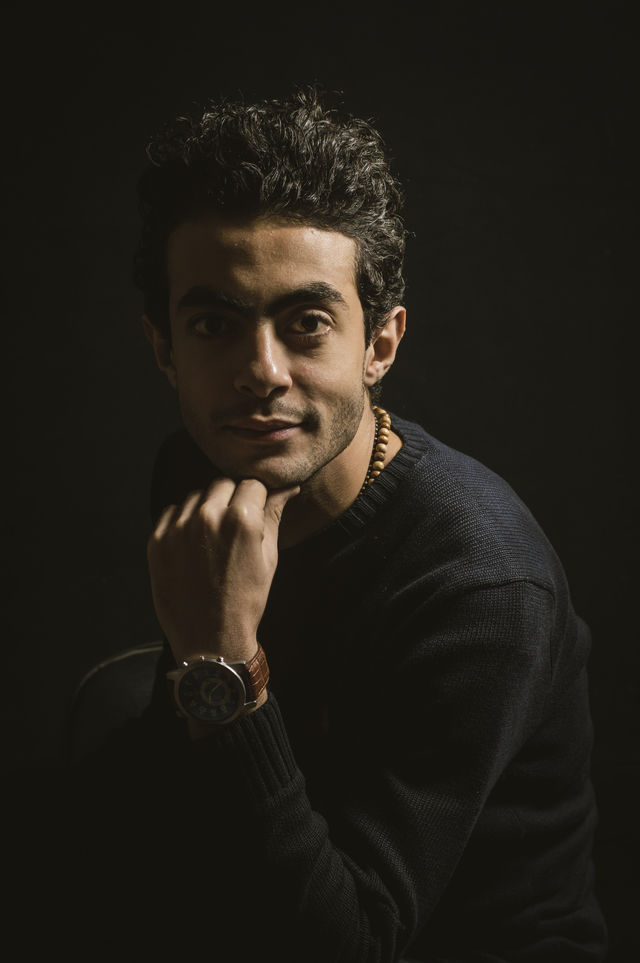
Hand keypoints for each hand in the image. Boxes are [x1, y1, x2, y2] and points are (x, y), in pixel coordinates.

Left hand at [147, 478, 298, 666]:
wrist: (210, 639)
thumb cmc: (246, 600)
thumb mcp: (269, 558)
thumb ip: (273, 515)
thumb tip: (287, 487)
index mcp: (242, 519)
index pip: (252, 483)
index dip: (257, 495)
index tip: (256, 508)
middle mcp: (208, 516)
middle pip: (223, 483)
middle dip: (232, 496)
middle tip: (236, 522)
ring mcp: (179, 527)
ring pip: (196, 494)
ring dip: (207, 505)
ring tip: (213, 535)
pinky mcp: (157, 540)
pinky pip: (173, 511)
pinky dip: (184, 519)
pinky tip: (194, 541)